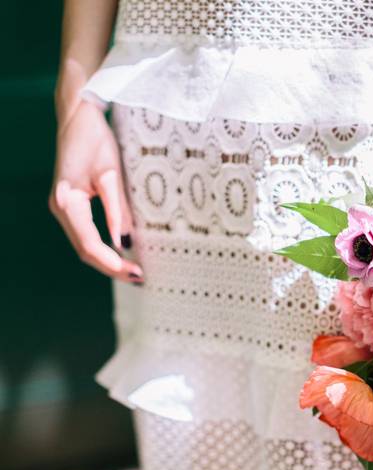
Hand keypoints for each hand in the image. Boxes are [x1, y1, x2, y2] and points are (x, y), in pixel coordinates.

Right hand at [49, 100, 141, 282]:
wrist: (79, 117)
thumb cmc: (95, 140)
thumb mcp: (112, 176)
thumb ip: (117, 211)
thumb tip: (125, 244)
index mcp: (67, 202)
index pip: (89, 245)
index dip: (113, 263)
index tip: (137, 273)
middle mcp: (61, 208)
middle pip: (84, 250)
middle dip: (111, 267)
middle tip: (140, 278)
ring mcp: (64, 207)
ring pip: (84, 244)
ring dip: (108, 260)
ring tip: (134, 270)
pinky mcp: (72, 203)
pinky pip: (86, 233)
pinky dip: (103, 247)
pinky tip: (122, 252)